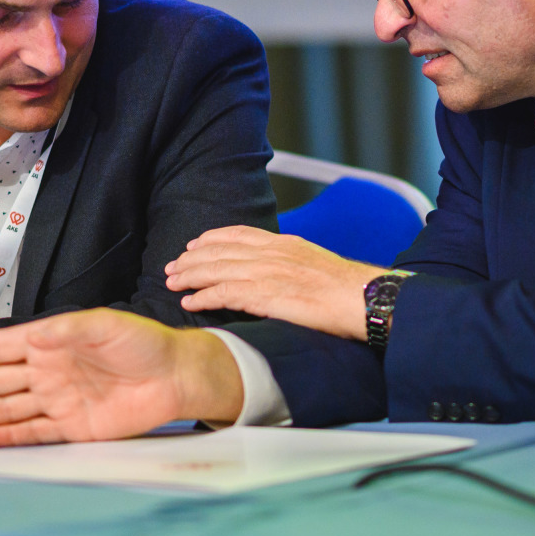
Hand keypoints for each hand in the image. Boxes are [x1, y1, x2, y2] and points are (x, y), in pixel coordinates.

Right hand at [0, 308, 243, 445]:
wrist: (177, 377)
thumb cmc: (146, 344)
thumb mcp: (104, 326)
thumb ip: (66, 331)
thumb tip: (34, 338)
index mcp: (52, 342)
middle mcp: (49, 371)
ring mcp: (58, 400)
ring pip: (6, 408)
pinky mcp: (73, 427)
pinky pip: (32, 432)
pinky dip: (7, 437)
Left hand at [165, 225, 382, 339]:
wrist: (362, 298)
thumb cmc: (346, 289)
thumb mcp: (315, 262)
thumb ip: (291, 263)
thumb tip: (279, 272)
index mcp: (284, 243)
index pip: (238, 234)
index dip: (211, 238)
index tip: (194, 244)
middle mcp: (271, 253)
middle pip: (220, 250)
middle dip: (191, 258)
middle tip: (173, 266)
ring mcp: (267, 273)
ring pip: (216, 269)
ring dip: (189, 276)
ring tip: (172, 283)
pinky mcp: (265, 295)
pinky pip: (224, 293)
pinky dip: (203, 297)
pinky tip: (190, 302)